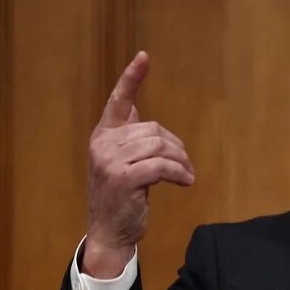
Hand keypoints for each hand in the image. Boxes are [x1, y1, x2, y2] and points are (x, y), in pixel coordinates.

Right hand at [83, 52, 194, 277]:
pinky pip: (162, 166)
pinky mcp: (122, 178)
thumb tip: (135, 108)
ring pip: (159, 146)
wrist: (109, 232)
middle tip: (185, 166)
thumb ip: (128, 137)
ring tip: (186, 175)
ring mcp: (109, 161)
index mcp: (103, 135)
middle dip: (176, 146)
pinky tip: (186, 182)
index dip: (131, 78)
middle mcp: (102, 144)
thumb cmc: (121, 197)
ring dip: (181, 161)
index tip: (144, 57)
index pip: (118, 100)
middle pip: (153, 129)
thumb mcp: (121, 162)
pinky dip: (179, 173)